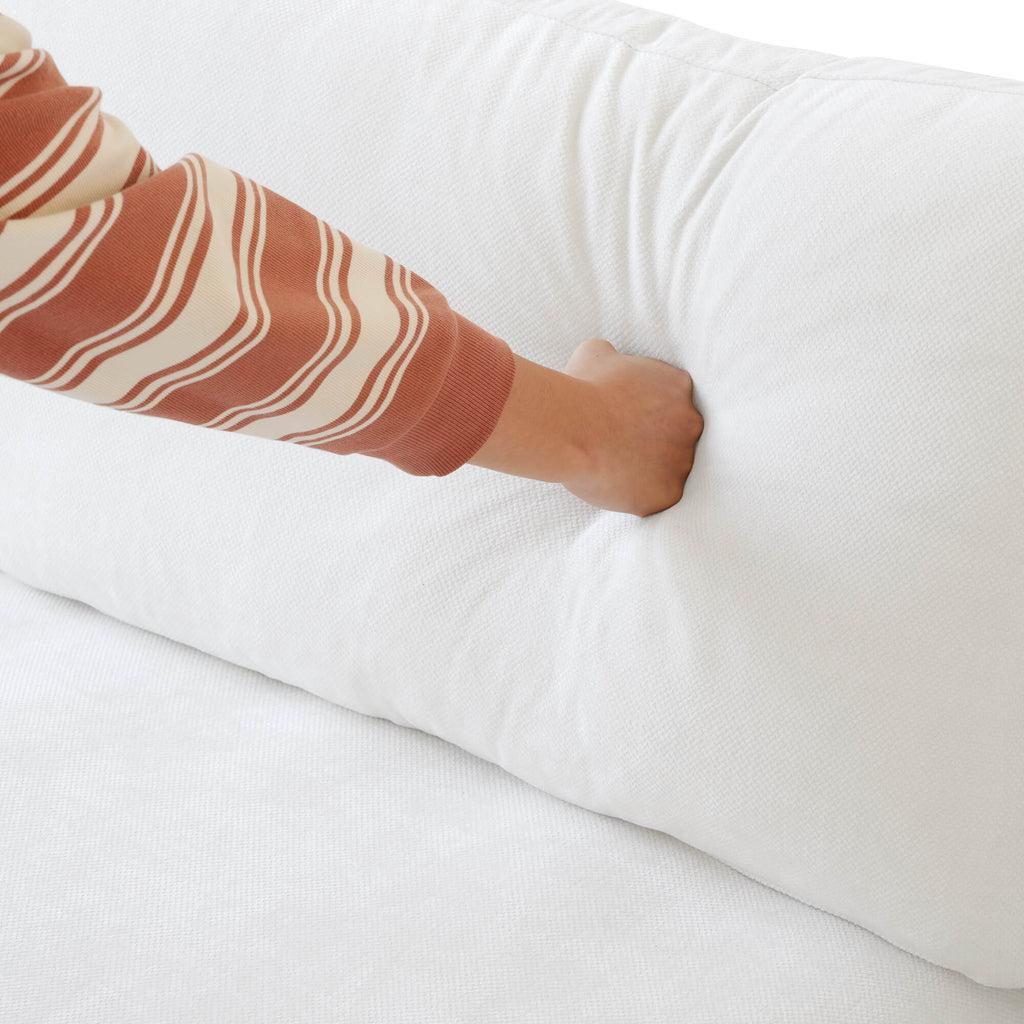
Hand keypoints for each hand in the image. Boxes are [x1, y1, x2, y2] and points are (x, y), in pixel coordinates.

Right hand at [468, 338, 702, 516]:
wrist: (572, 428)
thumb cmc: (581, 388)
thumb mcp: (595, 353)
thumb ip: (614, 357)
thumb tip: (610, 358)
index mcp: (679, 387)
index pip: (672, 402)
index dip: (647, 412)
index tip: (626, 419)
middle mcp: (691, 423)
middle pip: (677, 437)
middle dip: (653, 442)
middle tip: (622, 445)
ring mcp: (682, 462)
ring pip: (668, 470)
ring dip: (647, 471)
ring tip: (615, 467)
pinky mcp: (667, 494)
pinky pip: (656, 498)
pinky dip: (637, 495)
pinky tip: (614, 485)